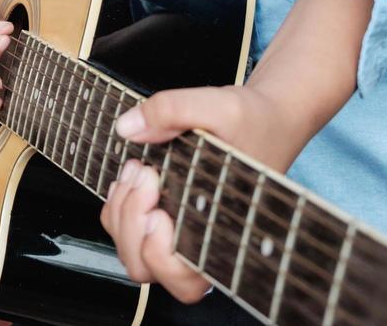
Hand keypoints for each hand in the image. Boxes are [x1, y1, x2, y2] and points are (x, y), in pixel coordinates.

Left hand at [98, 84, 306, 302]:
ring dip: (121, 212)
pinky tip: (133, 174)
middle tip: (145, 175)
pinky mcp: (168, 218)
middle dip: (130, 221)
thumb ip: (171, 110)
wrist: (268, 117)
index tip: (160, 208)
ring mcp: (181, 234)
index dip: (158, 252)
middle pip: (145, 269)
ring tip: (139, 169)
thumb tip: (127, 129)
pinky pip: (127, 230)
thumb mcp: (218, 105)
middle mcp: (202, 244)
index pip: (184, 280)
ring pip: (131, 253)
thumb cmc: (253, 121)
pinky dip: (118, 205)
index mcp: (226, 234)